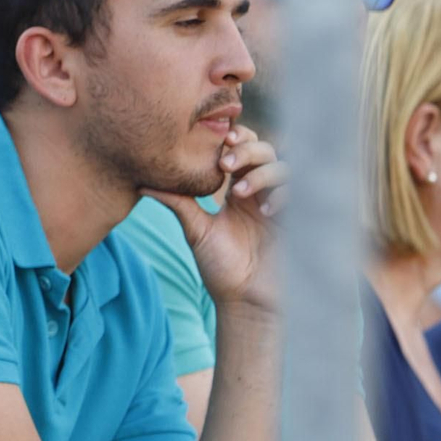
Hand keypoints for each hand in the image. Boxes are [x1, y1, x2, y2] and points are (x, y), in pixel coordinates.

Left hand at [142, 125, 285, 313]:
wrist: (245, 301)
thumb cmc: (220, 267)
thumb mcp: (195, 230)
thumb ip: (177, 203)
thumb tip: (142, 183)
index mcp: (237, 190)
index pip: (241, 149)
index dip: (234, 139)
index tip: (219, 142)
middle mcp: (261, 192)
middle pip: (264, 149)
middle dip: (246, 149)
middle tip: (226, 164)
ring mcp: (280, 204)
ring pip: (282, 166)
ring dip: (261, 173)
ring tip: (240, 193)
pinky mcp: (297, 220)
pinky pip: (298, 193)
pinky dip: (281, 195)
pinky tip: (265, 212)